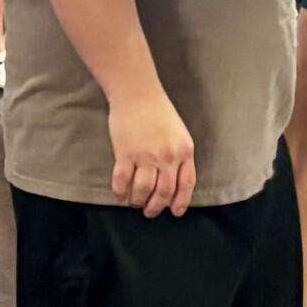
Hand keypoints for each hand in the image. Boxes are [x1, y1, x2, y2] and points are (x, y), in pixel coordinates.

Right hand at [107, 92, 195, 216]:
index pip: (186, 184)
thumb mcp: (179, 133)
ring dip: (138, 201)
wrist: (137, 93)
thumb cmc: (158, 111)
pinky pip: (123, 180)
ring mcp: (146, 156)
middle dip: (156, 207)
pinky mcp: (125, 153)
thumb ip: (179, 155)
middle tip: (149, 212)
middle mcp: (168, 157)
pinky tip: (120, 196)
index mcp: (184, 152)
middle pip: (164, 192)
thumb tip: (172, 179)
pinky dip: (121, 191)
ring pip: (143, 190)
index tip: (175, 212)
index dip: (180, 201)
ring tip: (134, 204)